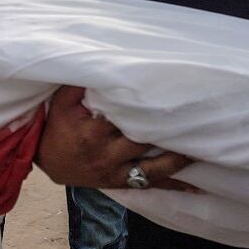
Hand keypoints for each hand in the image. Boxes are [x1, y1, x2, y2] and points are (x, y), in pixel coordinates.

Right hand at [35, 86, 194, 190]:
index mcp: (94, 132)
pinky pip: (150, 184)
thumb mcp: (62, 102)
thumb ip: (81, 84)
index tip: (171, 96)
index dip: (149, 107)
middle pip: (145, 141)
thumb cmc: (57, 127)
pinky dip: (174, 185)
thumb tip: (103, 61)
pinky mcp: (121, 181)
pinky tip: (196, 186)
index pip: (127, 117)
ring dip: (178, 158)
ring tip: (202, 148)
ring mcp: (116, 171)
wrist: (46, 161)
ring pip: (154, 167)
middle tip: (198, 117)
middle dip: (169, 130)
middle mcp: (108, 154)